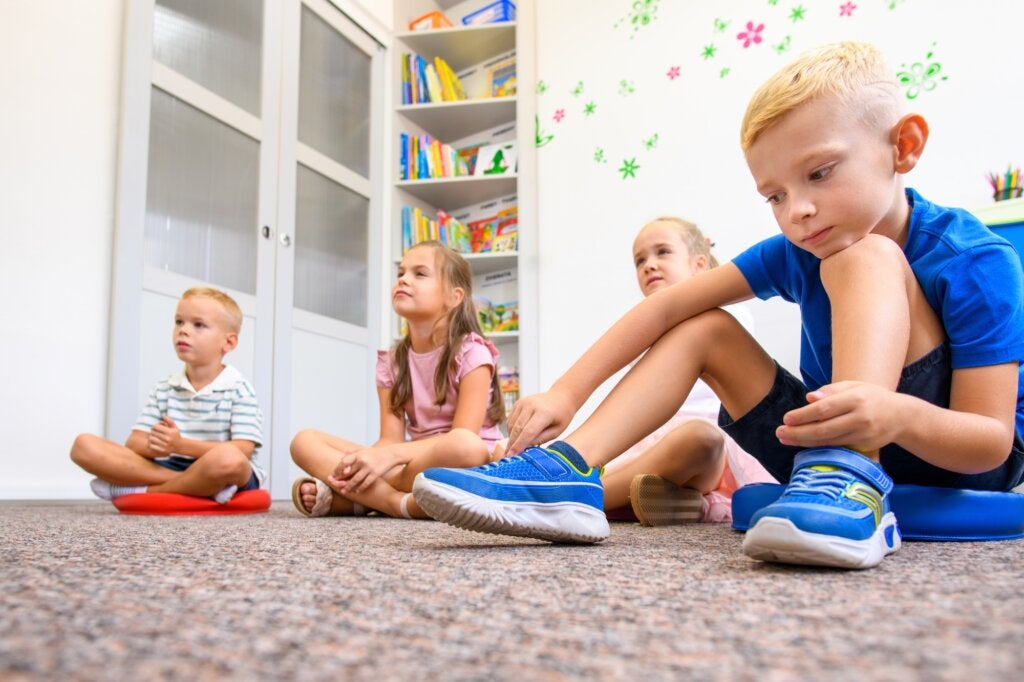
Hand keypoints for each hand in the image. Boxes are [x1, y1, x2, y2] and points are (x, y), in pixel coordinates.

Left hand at [149, 417, 180, 455]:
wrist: (179, 446)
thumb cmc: (175, 435)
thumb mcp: (174, 427)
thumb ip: (169, 421)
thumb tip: (163, 416)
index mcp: (170, 432)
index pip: (155, 427)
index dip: (154, 426)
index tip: (156, 427)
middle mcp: (168, 439)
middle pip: (152, 432)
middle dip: (153, 431)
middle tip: (155, 432)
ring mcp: (165, 445)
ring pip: (151, 439)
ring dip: (151, 437)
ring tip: (155, 437)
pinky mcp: (162, 450)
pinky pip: (151, 446)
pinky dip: (151, 444)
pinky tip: (155, 442)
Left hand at [327, 446, 397, 493]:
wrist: (391, 454)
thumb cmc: (376, 453)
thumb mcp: (364, 449)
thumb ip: (352, 452)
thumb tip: (342, 457)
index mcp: (358, 454)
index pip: (343, 463)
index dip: (337, 470)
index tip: (333, 475)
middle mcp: (362, 461)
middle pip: (348, 473)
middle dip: (340, 480)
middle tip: (335, 485)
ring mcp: (369, 468)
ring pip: (355, 480)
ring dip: (348, 487)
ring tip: (344, 491)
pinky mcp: (375, 474)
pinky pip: (365, 483)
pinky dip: (360, 488)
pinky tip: (357, 491)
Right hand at [506, 389, 575, 455]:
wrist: (561, 397)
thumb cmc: (562, 416)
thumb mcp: (557, 431)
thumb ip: (541, 439)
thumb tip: (524, 447)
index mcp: (544, 412)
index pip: (528, 432)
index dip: (519, 445)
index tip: (511, 456)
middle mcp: (531, 405)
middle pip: (517, 428)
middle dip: (511, 444)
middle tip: (507, 458)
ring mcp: (523, 402)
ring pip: (511, 424)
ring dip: (511, 438)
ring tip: (513, 449)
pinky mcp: (518, 403)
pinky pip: (510, 419)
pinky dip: (511, 430)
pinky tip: (516, 437)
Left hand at [776, 381, 901, 451]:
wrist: (902, 416)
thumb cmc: (872, 397)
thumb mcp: (854, 386)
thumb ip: (831, 391)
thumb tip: (809, 398)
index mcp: (856, 398)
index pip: (824, 409)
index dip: (803, 415)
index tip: (786, 418)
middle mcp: (860, 418)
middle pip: (824, 428)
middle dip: (799, 432)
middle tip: (779, 432)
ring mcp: (863, 434)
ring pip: (829, 441)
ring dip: (804, 441)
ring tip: (785, 438)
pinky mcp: (865, 446)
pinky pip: (837, 447)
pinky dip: (818, 446)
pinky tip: (803, 443)